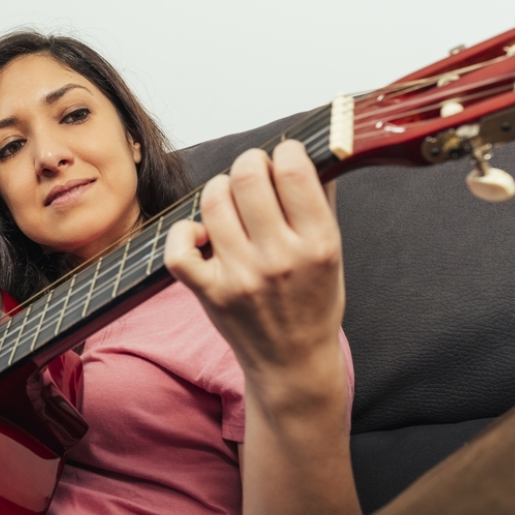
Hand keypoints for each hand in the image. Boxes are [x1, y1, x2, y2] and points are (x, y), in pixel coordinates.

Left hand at [164, 140, 344, 403]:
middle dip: (249, 163)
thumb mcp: (334, 252)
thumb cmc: (313, 302)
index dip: (285, 152)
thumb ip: (323, 200)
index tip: (284, 156)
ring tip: (230, 198)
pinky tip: (202, 233)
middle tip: (253, 173)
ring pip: (213, 202)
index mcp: (318, 244)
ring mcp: (240, 277)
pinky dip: (184, 232)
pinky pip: (180, 248)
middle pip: (247, 178)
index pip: (293, 172)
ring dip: (219, 189)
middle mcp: (279, 259)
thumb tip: (311, 152)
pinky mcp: (209, 293)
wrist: (291, 363)